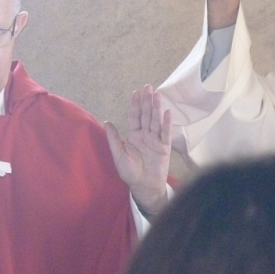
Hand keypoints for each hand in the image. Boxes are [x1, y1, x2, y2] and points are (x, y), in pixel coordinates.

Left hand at [105, 84, 171, 216]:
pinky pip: (166, 133)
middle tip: (148, 86)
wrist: (144, 187)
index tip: (136, 92)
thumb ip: (114, 139)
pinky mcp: (165, 147)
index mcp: (133, 136)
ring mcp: (155, 140)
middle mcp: (145, 135)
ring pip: (156, 120)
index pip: (134, 117)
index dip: (135, 105)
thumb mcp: (119, 155)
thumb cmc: (130, 172)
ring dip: (156, 108)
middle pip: (146, 115)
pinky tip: (167, 112)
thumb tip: (107, 122)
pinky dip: (167, 123)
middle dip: (147, 101)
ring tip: (157, 95)